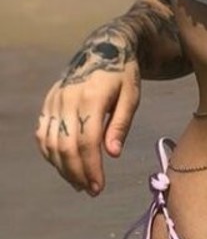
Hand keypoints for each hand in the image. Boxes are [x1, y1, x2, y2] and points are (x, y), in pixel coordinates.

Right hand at [36, 22, 142, 194]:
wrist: (104, 48)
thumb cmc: (123, 74)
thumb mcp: (131, 95)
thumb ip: (121, 124)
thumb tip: (113, 154)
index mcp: (91, 98)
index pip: (86, 142)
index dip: (90, 167)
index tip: (98, 187)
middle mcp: (67, 100)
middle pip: (65, 146)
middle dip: (77, 173)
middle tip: (91, 190)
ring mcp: (54, 101)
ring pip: (50, 143)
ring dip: (62, 168)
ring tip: (79, 183)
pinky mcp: (48, 103)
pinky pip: (43, 134)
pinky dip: (50, 154)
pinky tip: (64, 166)